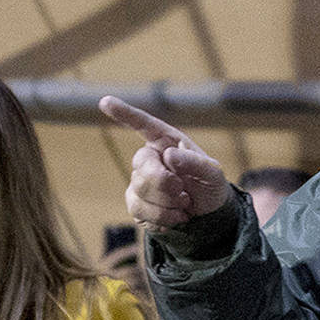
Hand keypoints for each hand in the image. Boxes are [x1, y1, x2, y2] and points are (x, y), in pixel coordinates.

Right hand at [99, 96, 232, 230]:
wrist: (207, 213)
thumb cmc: (209, 185)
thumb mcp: (213, 173)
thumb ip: (195, 162)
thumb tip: (168, 155)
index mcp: (166, 142)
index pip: (143, 124)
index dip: (125, 113)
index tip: (106, 101)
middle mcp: (149, 158)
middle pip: (141, 164)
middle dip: (164, 182)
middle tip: (184, 192)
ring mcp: (139, 180)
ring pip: (140, 190)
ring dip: (168, 203)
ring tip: (184, 203)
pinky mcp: (136, 203)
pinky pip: (139, 210)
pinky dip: (163, 218)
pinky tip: (176, 216)